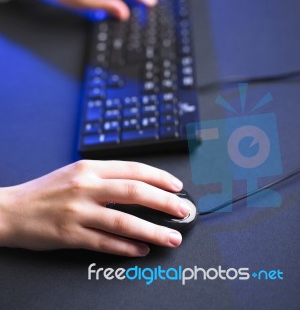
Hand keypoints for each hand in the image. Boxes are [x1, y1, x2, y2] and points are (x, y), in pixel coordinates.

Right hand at [0, 160, 188, 256]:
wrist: (11, 209)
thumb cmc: (46, 191)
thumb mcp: (75, 173)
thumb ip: (105, 176)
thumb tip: (140, 186)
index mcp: (89, 168)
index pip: (133, 169)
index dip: (159, 177)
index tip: (176, 187)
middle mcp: (86, 187)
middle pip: (134, 192)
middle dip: (164, 202)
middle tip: (183, 211)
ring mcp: (78, 211)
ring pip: (124, 221)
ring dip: (152, 230)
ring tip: (171, 237)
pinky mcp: (70, 235)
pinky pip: (105, 243)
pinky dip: (127, 248)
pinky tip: (141, 250)